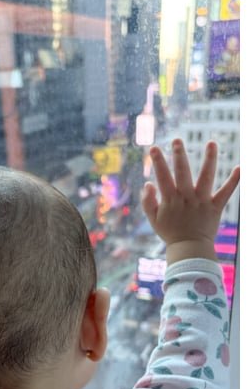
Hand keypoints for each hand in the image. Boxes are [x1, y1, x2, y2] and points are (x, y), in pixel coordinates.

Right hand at [141, 139, 238, 264]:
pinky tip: (240, 167)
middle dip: (179, 155)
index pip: (162, 176)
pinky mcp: (216, 206)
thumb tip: (148, 183)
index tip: (154, 148)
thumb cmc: (169, 232)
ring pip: (206, 177)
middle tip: (177, 140)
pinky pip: (226, 192)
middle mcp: (186, 197)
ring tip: (211, 143)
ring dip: (209, 159)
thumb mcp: (153, 219)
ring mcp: (202, 201)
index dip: (157, 162)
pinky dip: (234, 180)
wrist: (189, 248)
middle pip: (183, 172)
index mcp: (170, 199)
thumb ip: (148, 201)